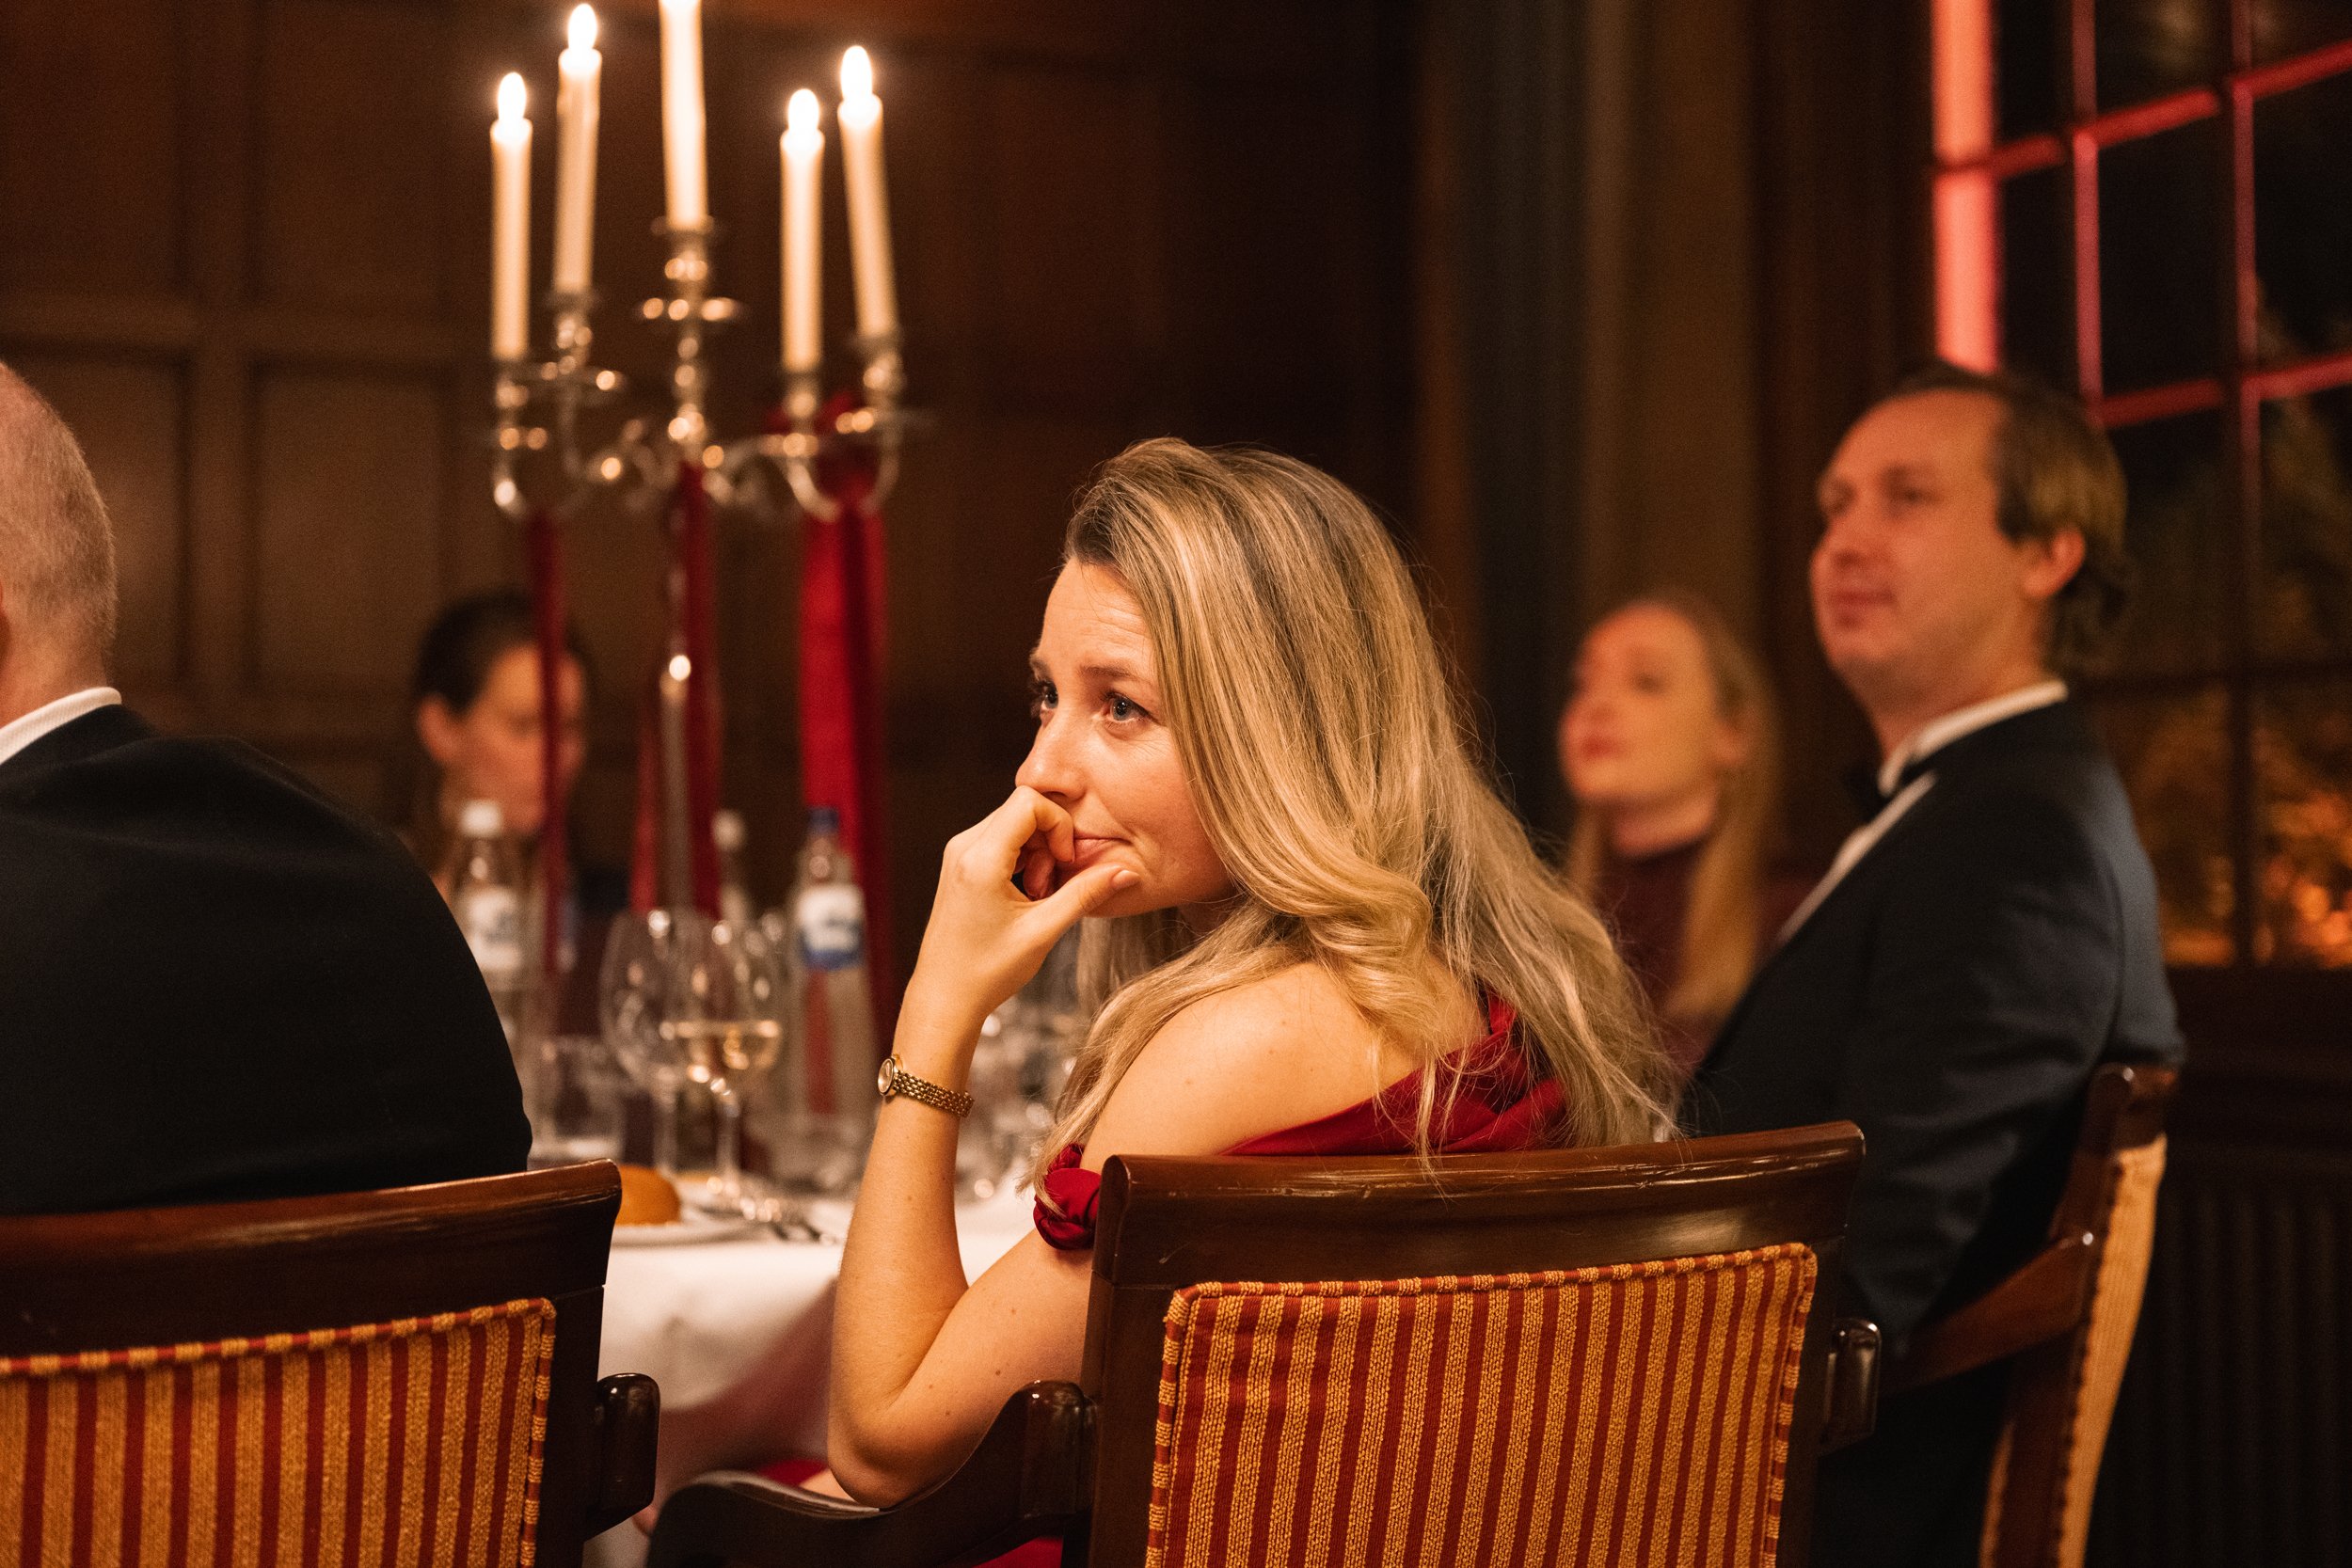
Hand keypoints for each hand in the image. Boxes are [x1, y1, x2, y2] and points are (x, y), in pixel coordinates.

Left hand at [904, 787, 1135, 1043]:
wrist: (945, 997)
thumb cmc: (987, 971)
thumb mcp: (1044, 931)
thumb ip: (1085, 894)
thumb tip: (1126, 871)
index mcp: (980, 859)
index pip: (1028, 802)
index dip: (1059, 825)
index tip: (1065, 862)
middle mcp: (963, 847)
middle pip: (1022, 809)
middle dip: (1049, 840)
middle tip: (1051, 885)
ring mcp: (958, 854)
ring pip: (1013, 823)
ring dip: (1037, 851)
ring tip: (1037, 895)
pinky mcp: (959, 863)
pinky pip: (1001, 839)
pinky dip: (1022, 858)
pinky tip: (1025, 894)